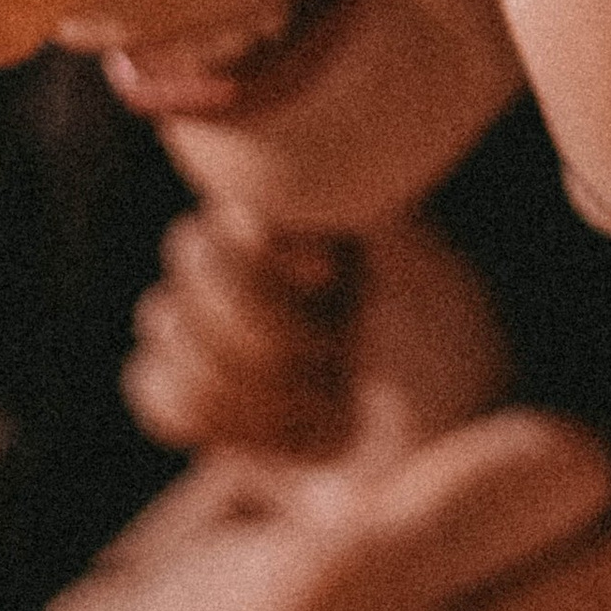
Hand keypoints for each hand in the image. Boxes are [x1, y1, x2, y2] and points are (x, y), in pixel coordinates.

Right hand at [123, 204, 512, 463]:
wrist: (452, 484)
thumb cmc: (461, 374)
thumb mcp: (429, 272)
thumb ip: (365, 202)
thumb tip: (316, 126)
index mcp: (326, 218)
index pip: (241, 195)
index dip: (264, 255)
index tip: (328, 279)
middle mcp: (277, 261)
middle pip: (188, 256)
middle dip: (261, 329)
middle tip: (333, 363)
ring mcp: (237, 331)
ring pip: (159, 322)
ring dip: (246, 385)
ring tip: (321, 412)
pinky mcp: (212, 403)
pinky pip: (149, 383)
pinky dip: (208, 416)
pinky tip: (283, 440)